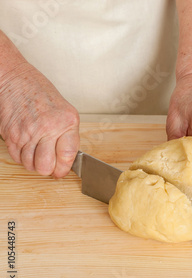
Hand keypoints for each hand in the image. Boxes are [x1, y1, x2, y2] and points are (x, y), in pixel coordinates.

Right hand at [0, 63, 79, 177]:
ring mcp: (28, 133)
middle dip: (47, 169)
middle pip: (46, 166)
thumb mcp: (64, 111)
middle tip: (49, 164)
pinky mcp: (11, 135)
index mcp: (67, 122)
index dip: (64, 169)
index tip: (61, 171)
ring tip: (37, 152)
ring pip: (30, 165)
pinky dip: (22, 157)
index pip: (67, 156)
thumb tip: (66, 159)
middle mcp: (48, 128)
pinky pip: (17, 157)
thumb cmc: (39, 92)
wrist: (14, 79)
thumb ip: (67, 134)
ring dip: (33, 163)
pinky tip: (26, 146)